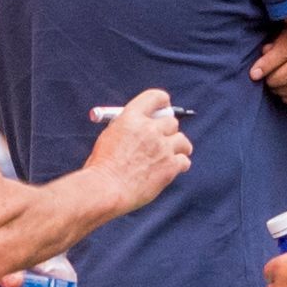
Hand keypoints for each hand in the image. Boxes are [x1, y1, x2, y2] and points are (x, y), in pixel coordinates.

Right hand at [84, 89, 193, 206]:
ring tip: (167, 157)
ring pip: (182, 140)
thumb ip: (129, 127)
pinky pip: (185, 160)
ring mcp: (162, 147)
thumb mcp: (110, 136)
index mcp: (131, 117)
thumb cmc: (102, 166)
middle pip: (172, 122)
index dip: (163, 103)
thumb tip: (144, 125)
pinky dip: (179, 165)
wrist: (105, 189)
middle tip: (162, 141)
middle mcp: (149, 128)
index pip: (156, 97)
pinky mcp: (170, 165)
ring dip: (177, 147)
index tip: (164, 109)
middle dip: (167, 131)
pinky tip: (169, 170)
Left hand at [248, 27, 286, 110]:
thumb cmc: (282, 40)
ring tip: (273, 87)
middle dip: (275, 79)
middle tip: (266, 81)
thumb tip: (266, 51)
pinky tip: (282, 94)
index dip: (268, 64)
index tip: (254, 74)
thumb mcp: (275, 36)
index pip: (286, 50)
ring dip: (281, 90)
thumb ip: (271, 43)